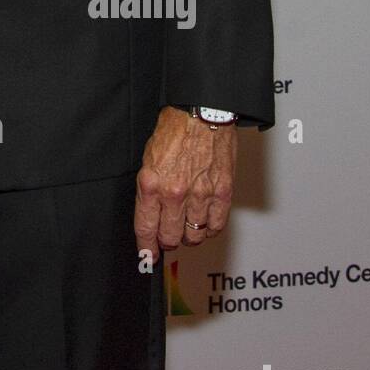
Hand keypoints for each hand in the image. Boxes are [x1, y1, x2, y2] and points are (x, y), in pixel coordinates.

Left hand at [134, 106, 235, 261]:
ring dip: (188, 235)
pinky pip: (216, 226)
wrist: (202, 111)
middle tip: (168, 235)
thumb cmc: (174, 130)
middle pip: (170, 238)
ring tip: (187, 224)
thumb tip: (151, 217)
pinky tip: (204, 220)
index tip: (147, 258)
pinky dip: (209, 228)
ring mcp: (200, 195)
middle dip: (167, 240)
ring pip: (194, 236)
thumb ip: (149, 190)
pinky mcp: (223, 193)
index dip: (146, 249)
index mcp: (151, 183)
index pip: (146, 228)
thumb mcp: (148, 158)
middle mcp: (174, 192)